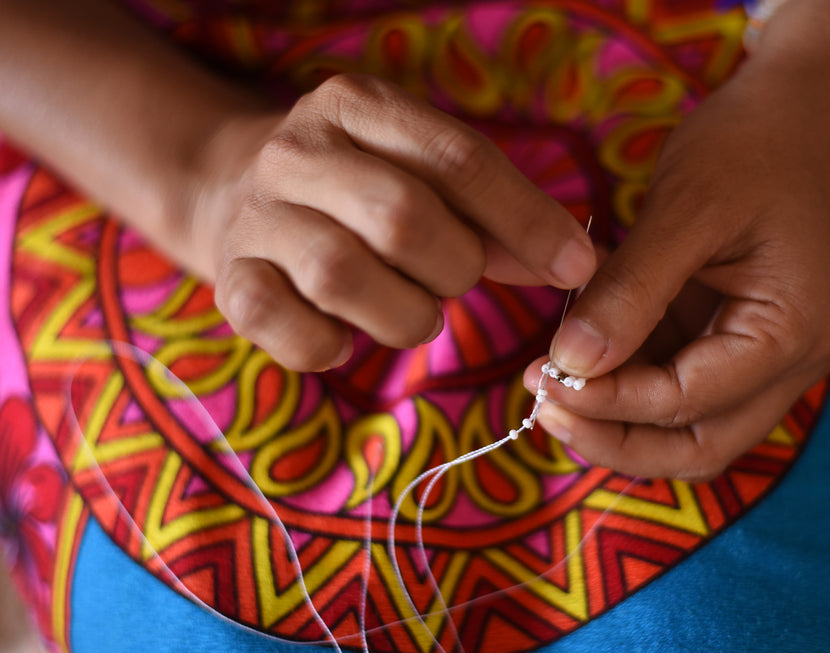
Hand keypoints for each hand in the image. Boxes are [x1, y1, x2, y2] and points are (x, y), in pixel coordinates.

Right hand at [189, 74, 595, 370]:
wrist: (232, 190)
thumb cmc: (359, 188)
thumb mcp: (423, 176)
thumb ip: (492, 214)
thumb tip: (575, 262)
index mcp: (357, 105)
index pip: (457, 158)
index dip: (525, 219)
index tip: (576, 267)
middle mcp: (296, 149)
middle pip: (401, 217)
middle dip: (455, 268)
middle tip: (457, 280)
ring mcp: (254, 215)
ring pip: (342, 274)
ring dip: (404, 314)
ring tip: (413, 312)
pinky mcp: (229, 279)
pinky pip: (290, 329)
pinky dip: (334, 347)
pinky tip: (348, 336)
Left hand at [525, 49, 829, 480]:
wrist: (797, 104)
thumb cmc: (753, 145)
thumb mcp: (687, 210)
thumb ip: (631, 292)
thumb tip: (571, 365)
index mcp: (790, 336)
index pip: (688, 404)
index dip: (609, 403)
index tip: (541, 378)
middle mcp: (787, 362)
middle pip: (697, 446)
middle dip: (616, 440)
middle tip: (544, 407)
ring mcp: (761, 355)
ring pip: (684, 425)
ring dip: (618, 416)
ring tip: (550, 383)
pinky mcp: (729, 335)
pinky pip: (675, 380)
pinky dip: (626, 376)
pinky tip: (579, 343)